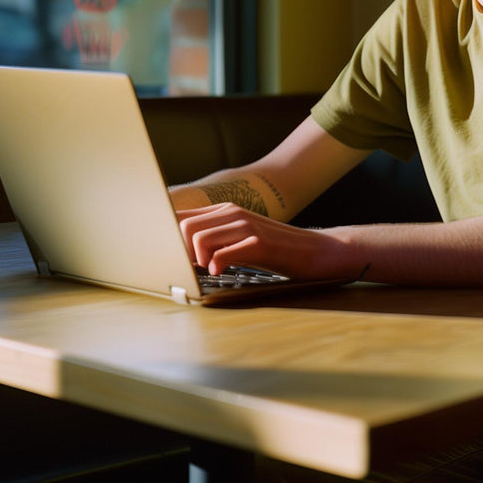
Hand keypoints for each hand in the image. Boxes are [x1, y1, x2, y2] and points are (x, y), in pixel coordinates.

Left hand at [177, 203, 349, 279]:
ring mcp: (247, 226)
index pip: (180, 215)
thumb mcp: (239, 239)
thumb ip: (212, 237)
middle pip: (184, 227)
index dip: (168, 237)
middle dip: (181, 251)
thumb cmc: (273, 249)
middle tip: (195, 267)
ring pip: (199, 238)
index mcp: (224, 211)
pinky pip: (224, 254)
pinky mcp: (259, 243)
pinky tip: (221, 272)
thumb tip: (176, 248)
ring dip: (197, 259)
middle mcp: (233, 213)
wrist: (313, 250)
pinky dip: (217, 265)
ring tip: (210, 268)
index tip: (170, 255)